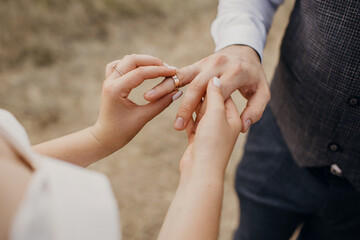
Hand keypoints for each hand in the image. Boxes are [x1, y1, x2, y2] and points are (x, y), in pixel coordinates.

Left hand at [91, 54, 180, 151]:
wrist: (105, 137)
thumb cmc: (122, 132)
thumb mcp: (143, 117)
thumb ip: (161, 103)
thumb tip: (178, 91)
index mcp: (116, 90)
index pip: (140, 72)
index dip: (159, 70)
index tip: (174, 72)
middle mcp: (110, 81)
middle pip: (133, 60)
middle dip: (152, 62)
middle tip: (168, 69)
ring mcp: (108, 80)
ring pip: (127, 60)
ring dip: (144, 61)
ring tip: (159, 68)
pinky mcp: (110, 82)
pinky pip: (120, 65)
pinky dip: (132, 64)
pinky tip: (142, 69)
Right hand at [143, 45, 269, 132]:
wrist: (244, 50)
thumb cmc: (254, 77)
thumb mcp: (263, 93)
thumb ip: (255, 110)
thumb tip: (245, 126)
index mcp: (235, 73)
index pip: (218, 95)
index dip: (208, 112)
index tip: (198, 129)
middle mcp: (218, 65)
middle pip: (198, 86)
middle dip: (186, 107)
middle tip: (177, 125)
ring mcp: (205, 63)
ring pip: (184, 77)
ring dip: (166, 88)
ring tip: (149, 98)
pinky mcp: (196, 64)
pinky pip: (179, 73)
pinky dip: (166, 81)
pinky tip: (153, 90)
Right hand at [180, 77, 241, 176]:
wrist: (201, 172)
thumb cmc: (213, 143)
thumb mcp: (216, 115)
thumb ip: (216, 96)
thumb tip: (214, 80)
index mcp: (233, 117)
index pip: (224, 93)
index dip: (212, 86)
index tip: (203, 81)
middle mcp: (222, 124)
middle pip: (210, 102)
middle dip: (200, 97)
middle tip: (192, 90)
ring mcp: (209, 131)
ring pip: (199, 112)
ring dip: (191, 106)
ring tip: (183, 97)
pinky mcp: (197, 138)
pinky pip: (191, 123)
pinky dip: (186, 118)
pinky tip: (180, 112)